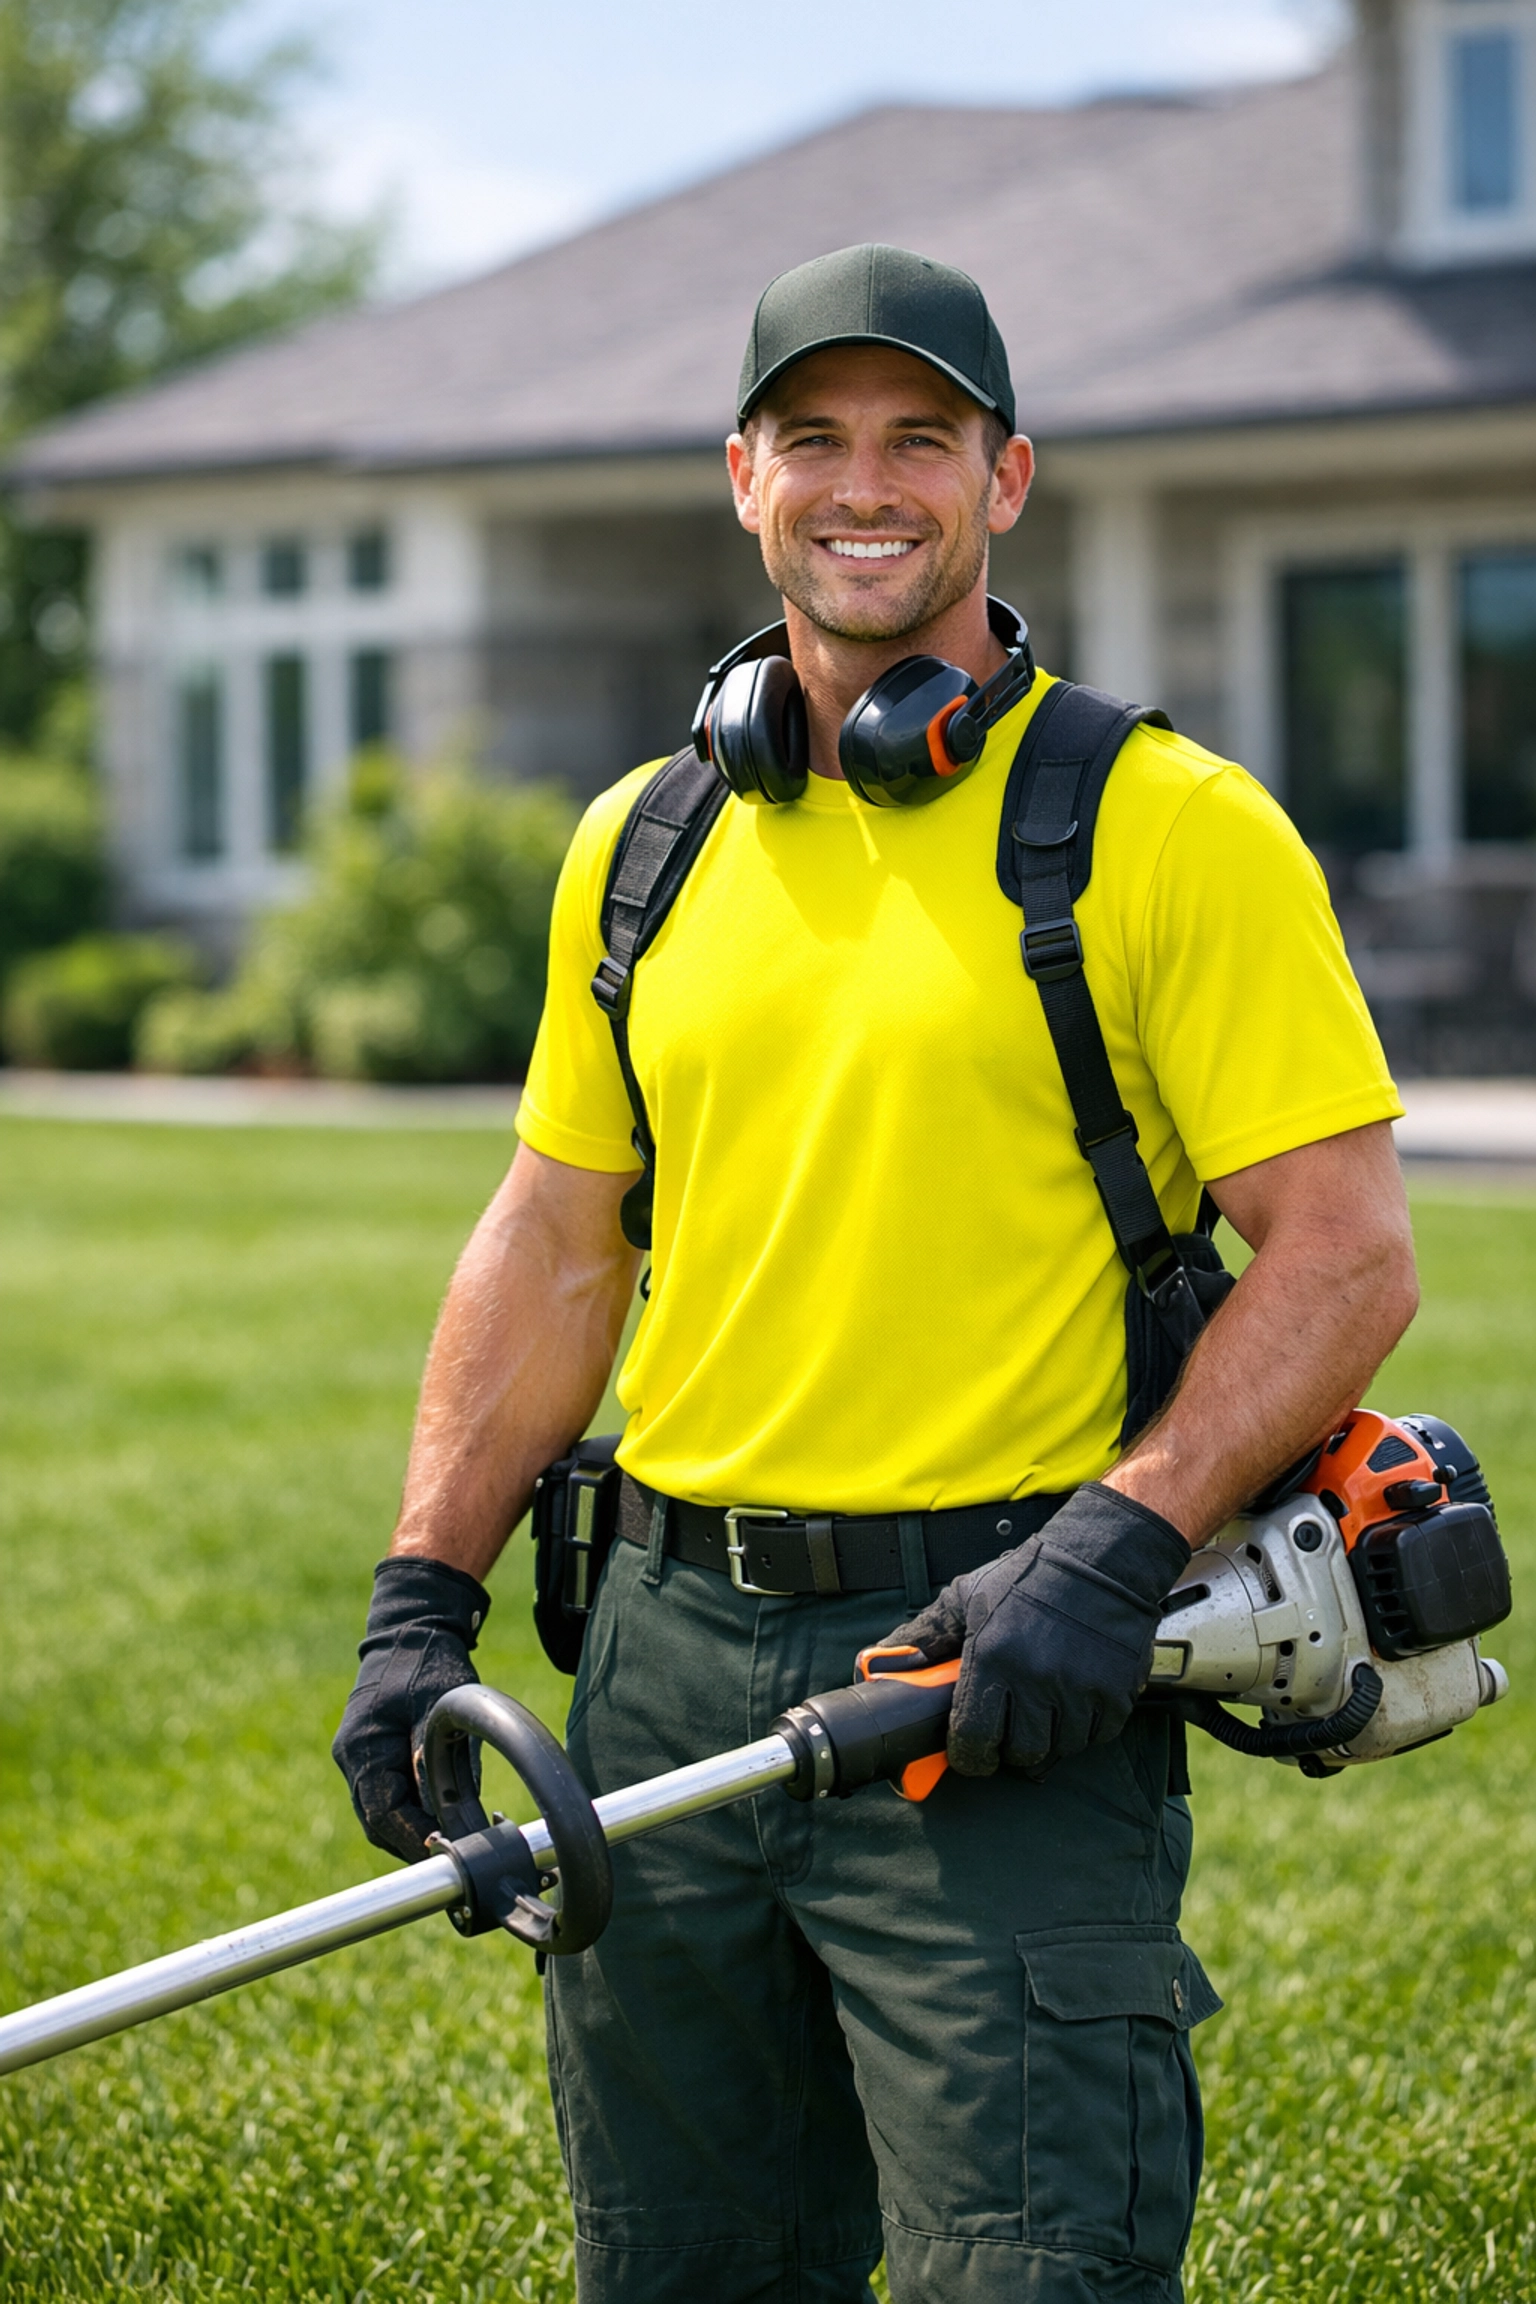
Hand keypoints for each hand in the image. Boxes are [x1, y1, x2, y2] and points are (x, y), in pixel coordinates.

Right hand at [332, 1557, 490, 1860]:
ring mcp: (356, 1755)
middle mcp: (351, 1756)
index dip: (413, 1839)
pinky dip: (409, 1810)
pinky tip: (439, 1811)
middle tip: (456, 1851)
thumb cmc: (429, 1662)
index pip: (382, 1814)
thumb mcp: (440, 1708)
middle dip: (414, 1841)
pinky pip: (385, 1795)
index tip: (447, 1852)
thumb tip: (448, 1816)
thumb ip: (437, 1762)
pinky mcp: (369, 1753)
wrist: (412, 1627)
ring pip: (381, 1813)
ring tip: (453, 1835)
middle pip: (377, 1822)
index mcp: (362, 1746)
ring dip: (412, 1828)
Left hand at [883, 1485, 1188, 1777]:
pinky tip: (1071, 1703)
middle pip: (1018, 1753)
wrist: (1100, 1561)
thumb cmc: (1027, 1580)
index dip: (969, 1754)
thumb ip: (923, 1637)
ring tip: (1040, 1711)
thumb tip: (874, 1664)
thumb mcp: (966, 1598)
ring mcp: (1079, 1691)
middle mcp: (1036, 1680)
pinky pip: (1092, 1739)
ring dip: (1046, 1740)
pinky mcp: (1115, 1696)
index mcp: (993, 1658)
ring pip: (1056, 1751)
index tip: (970, 1750)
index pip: (973, 1739)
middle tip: (1007, 1729)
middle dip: (1008, 1748)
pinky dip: (1081, 1730)